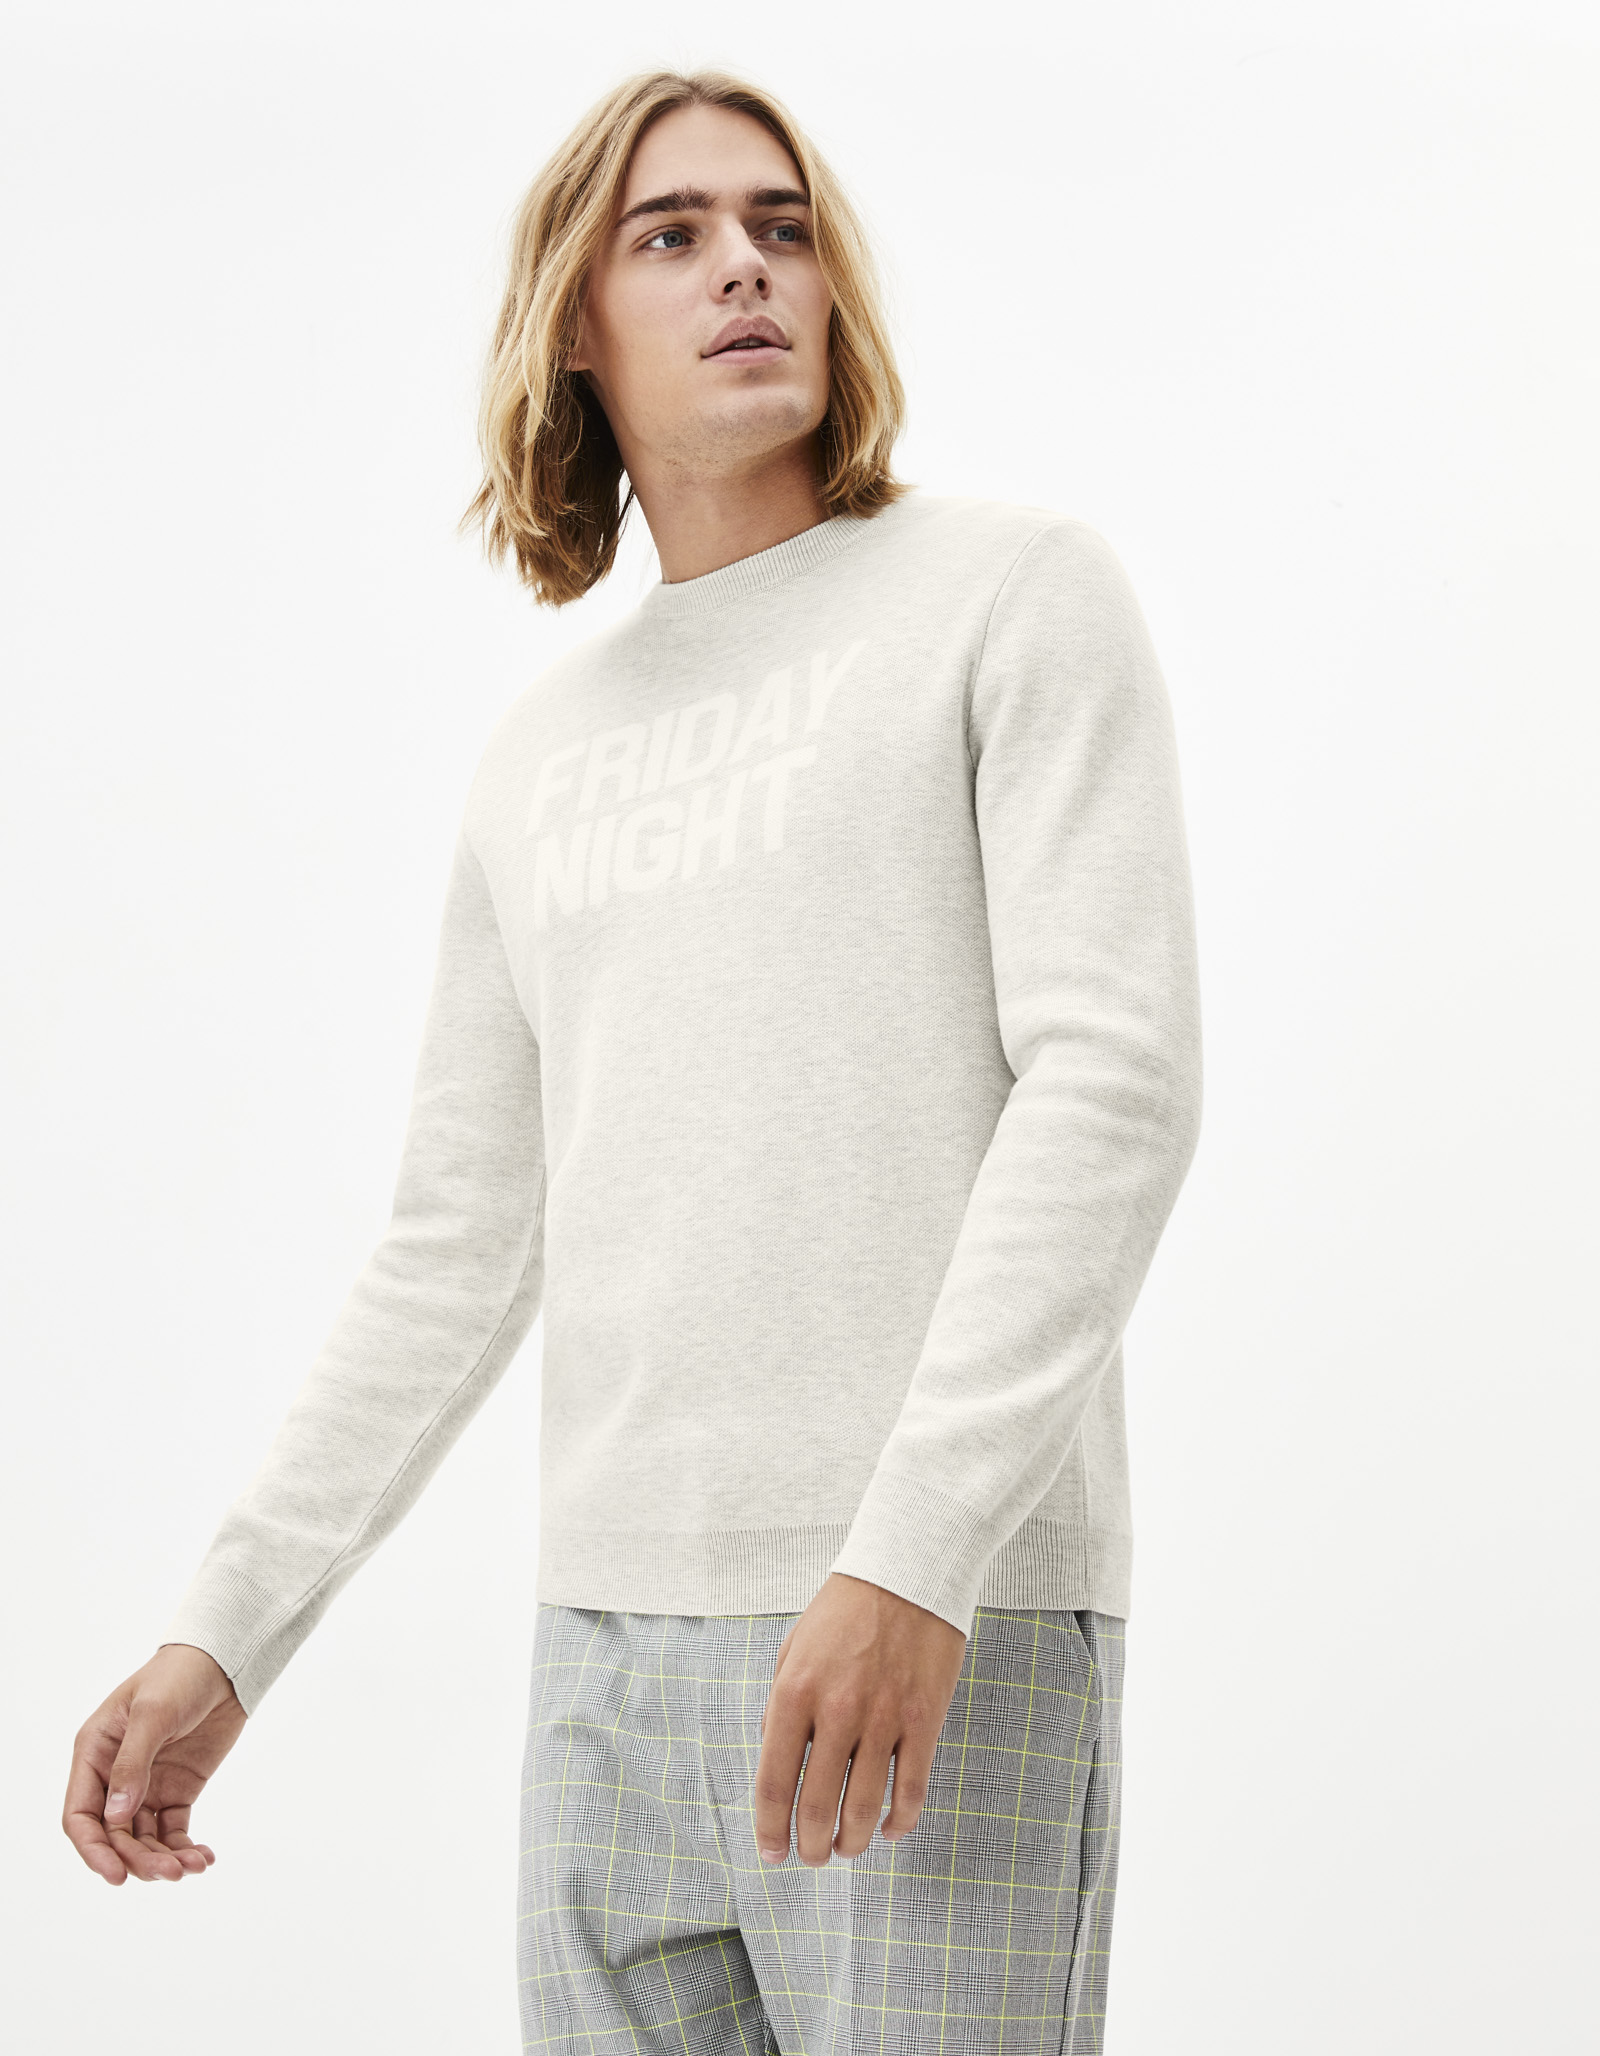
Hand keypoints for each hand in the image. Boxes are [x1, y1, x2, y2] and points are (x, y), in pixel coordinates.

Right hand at [63, 1643, 247, 1884]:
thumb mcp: (152, 1713)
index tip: (116, 1876)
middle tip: (170, 1872)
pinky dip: (185, 1848)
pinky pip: (173, 1830)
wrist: (224, 1663)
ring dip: (163, 1859)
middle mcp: (114, 1776)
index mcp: (94, 1754)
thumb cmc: (179, 1676)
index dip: (94, 1850)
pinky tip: (203, 1858)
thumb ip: (133, 1764)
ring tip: (192, 1867)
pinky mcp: (177, 1790)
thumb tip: (115, 1818)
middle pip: (114, 1835)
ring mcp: (146, 1786)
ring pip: (143, 1839)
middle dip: (138, 1859)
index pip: (81, 1815)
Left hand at [754, 1572, 966, 1866]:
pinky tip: (888, 1830)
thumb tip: (776, 1760)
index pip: (774, 1782)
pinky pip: (911, 1791)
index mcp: (794, 1693)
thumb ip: (779, 1707)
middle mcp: (837, 1711)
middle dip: (811, 1846)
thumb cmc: (845, 1610)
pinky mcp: (924, 1721)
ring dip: (851, 1842)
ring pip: (864, 1808)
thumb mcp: (793, 1649)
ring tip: (845, 1849)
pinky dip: (899, 1822)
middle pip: (817, 1806)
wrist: (908, 1571)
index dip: (771, 1829)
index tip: (772, 1853)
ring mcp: (884, 1719)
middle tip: (811, 1858)